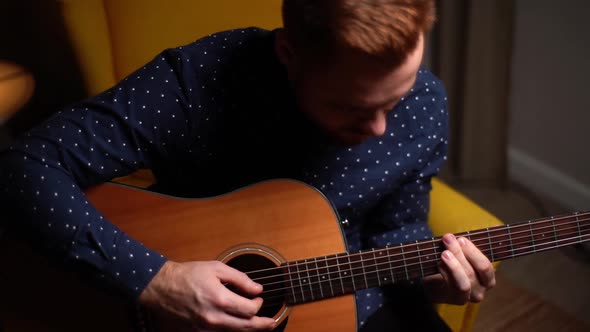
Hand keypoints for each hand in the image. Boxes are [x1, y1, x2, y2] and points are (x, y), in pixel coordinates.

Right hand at [139, 260, 276, 330]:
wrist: (162, 287)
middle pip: (245, 327)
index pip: (249, 310)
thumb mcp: (217, 269)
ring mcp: (205, 327)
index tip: (258, 298)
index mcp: (220, 300)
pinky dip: (231, 329)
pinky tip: (237, 324)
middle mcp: (214, 317)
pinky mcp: (198, 331)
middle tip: (272, 322)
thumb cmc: (188, 275)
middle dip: (262, 325)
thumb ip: (240, 279)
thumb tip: (257, 288)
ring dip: (249, 329)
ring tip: (260, 325)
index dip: (258, 304)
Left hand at [423, 234, 495, 304]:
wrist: (437, 285)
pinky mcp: (455, 300)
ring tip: (444, 253)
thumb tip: (491, 228)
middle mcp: (481, 289)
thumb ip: (475, 242)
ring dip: (454, 264)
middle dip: (460, 253)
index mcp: (488, 277)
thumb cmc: (455, 266)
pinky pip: (452, 287)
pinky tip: (439, 264)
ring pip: (464, 281)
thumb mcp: (465, 253)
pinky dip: (446, 273)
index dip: (473, 251)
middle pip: (474, 271)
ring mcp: (469, 297)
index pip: (485, 266)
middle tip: (448, 239)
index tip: (461, 239)